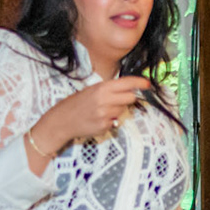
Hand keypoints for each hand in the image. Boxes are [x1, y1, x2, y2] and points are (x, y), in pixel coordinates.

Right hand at [27, 76, 157, 154]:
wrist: (62, 120)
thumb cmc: (76, 103)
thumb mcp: (91, 90)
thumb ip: (109, 90)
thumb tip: (128, 90)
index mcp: (101, 88)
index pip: (126, 83)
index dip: (139, 83)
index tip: (147, 84)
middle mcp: (105, 100)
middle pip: (130, 98)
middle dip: (127, 98)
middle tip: (117, 99)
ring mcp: (105, 115)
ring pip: (123, 110)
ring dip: (117, 110)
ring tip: (102, 110)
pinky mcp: (104, 126)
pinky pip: (115, 122)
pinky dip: (110, 120)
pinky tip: (98, 119)